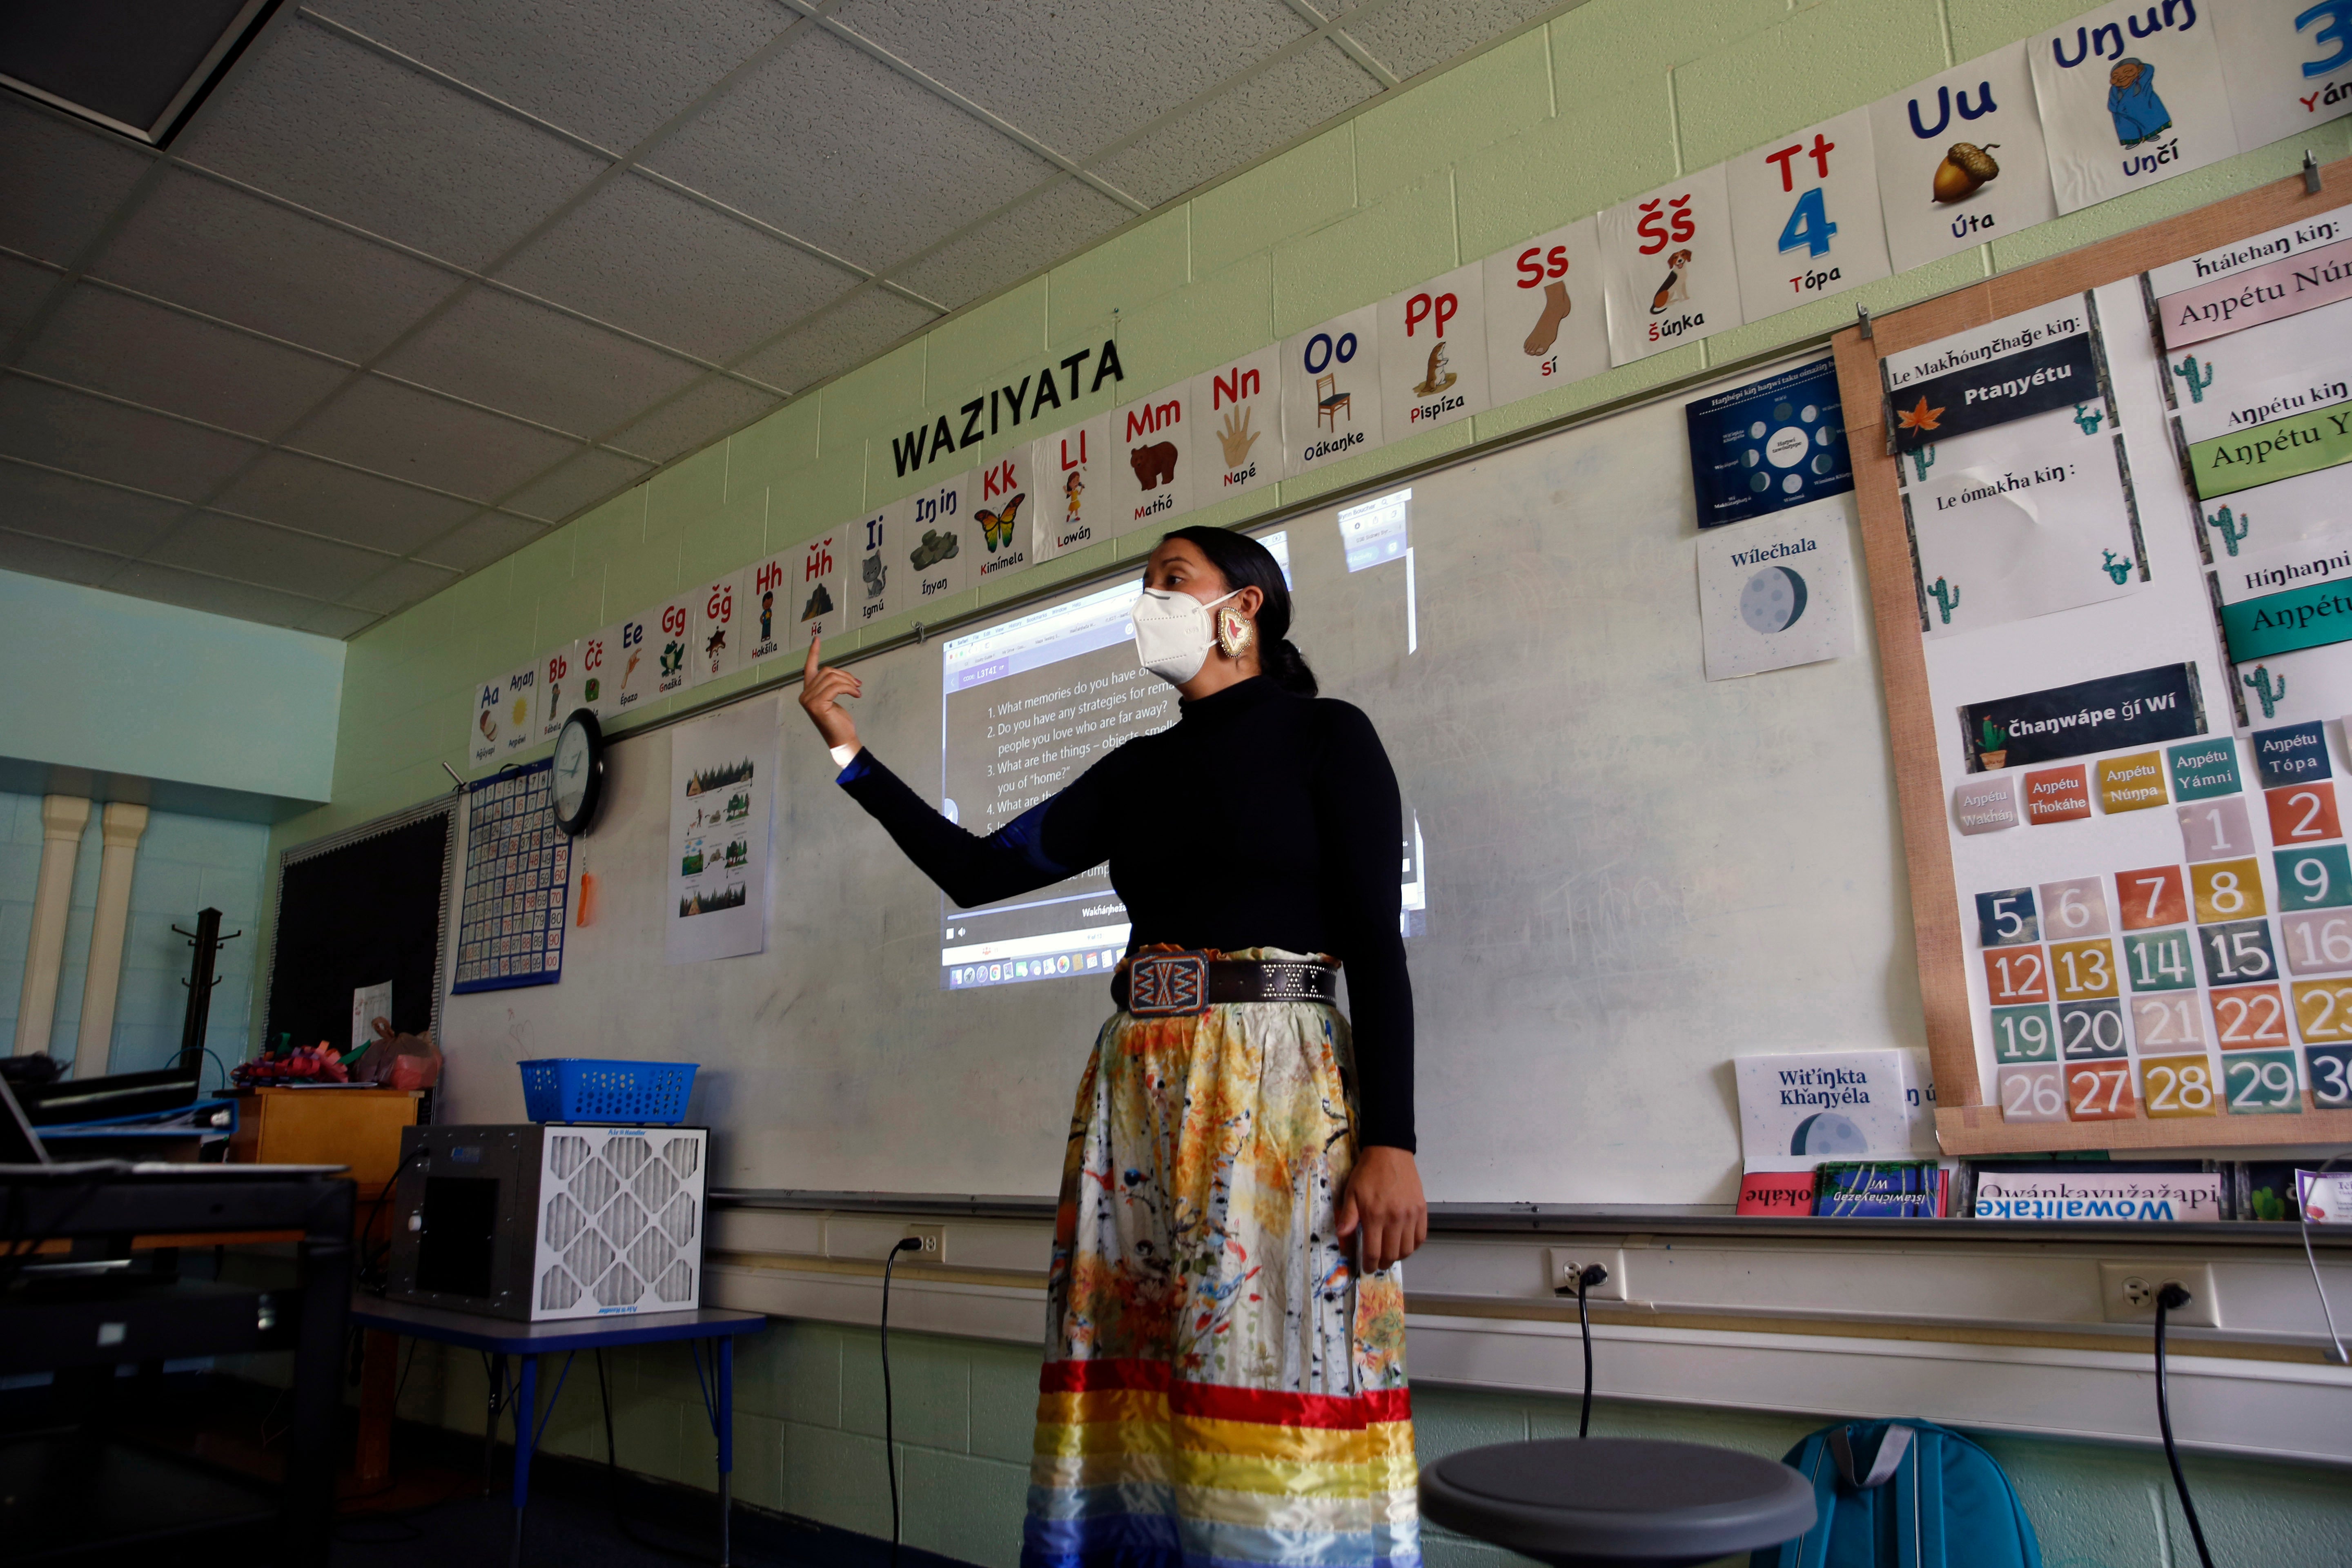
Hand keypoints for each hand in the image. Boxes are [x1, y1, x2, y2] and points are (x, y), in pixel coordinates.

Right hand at [798, 635, 861, 753]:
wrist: (842, 740)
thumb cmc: (839, 722)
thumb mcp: (833, 700)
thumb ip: (831, 686)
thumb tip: (840, 675)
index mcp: (808, 692)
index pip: (809, 668)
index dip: (813, 653)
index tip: (817, 640)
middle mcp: (805, 695)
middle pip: (826, 671)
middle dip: (844, 675)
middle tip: (857, 684)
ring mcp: (809, 700)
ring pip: (832, 678)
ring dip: (849, 682)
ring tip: (857, 691)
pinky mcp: (817, 704)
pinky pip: (836, 687)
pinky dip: (849, 688)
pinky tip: (856, 695)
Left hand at [1336, 1145, 1425, 1273]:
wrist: (1390, 1152)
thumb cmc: (1367, 1173)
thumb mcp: (1351, 1193)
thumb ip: (1348, 1217)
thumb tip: (1342, 1237)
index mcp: (1374, 1216)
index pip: (1374, 1252)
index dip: (1369, 1264)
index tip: (1367, 1267)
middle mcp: (1395, 1218)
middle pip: (1392, 1254)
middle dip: (1383, 1263)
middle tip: (1377, 1262)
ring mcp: (1411, 1215)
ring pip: (1408, 1249)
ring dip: (1398, 1256)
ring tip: (1390, 1253)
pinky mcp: (1422, 1210)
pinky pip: (1421, 1237)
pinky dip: (1413, 1245)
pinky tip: (1404, 1242)